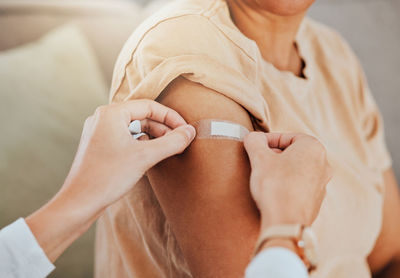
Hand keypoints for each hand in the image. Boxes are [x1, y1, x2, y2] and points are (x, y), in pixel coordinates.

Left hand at [63, 100, 195, 209]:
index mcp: (111, 114)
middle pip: (142, 115)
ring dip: (154, 136)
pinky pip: (126, 138)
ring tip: (169, 148)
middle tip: (180, 140)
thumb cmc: (107, 177)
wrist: (79, 202)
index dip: (171, 117)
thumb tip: (190, 131)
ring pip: (134, 127)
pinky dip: (141, 143)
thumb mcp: (145, 157)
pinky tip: (151, 155)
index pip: (149, 106)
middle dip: (163, 127)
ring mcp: (99, 132)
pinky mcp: (99, 146)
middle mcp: (103, 118)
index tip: (186, 130)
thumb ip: (171, 142)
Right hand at [243, 132, 331, 228]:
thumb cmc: (276, 186)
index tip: (255, 146)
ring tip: (264, 175)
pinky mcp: (315, 200)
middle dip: (275, 154)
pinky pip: (299, 185)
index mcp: (313, 147)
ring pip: (297, 169)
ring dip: (280, 169)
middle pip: (294, 152)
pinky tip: (273, 190)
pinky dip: (286, 183)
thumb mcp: (259, 158)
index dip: (268, 140)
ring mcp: (321, 184)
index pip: (288, 136)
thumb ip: (255, 141)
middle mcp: (323, 164)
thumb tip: (252, 137)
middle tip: (258, 160)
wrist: (286, 222)